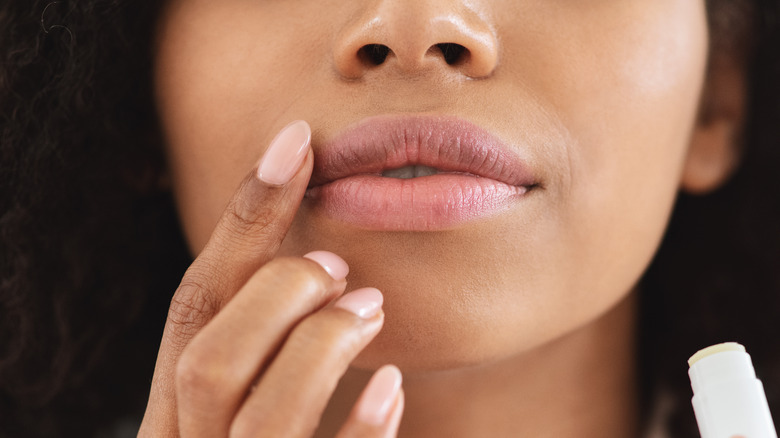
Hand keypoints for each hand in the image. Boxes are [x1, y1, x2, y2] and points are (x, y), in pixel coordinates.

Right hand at [138, 121, 403, 437]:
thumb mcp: (249, 406)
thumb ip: (266, 347)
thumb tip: (322, 267)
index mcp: (175, 412)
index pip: (196, 300)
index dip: (243, 217)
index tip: (296, 142)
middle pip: (208, 354)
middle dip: (274, 294)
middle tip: (334, 266)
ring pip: (252, 408)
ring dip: (317, 343)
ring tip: (368, 309)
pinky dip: (354, 426)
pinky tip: (390, 387)